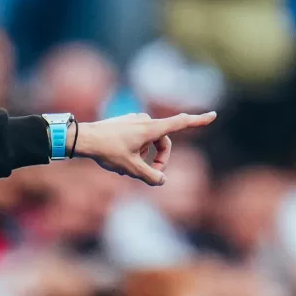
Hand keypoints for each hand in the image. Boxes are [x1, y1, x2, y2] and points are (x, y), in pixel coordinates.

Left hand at [71, 112, 216, 185]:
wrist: (82, 138)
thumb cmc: (106, 150)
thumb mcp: (130, 168)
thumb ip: (149, 176)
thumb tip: (162, 181)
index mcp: (151, 128)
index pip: (180, 123)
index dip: (198, 121)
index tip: (214, 115)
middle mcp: (145, 121)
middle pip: (163, 142)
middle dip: (160, 160)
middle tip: (149, 175)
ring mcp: (134, 121)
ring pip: (149, 143)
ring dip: (144, 157)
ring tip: (126, 168)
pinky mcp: (124, 124)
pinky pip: (137, 139)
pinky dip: (135, 151)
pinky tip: (119, 161)